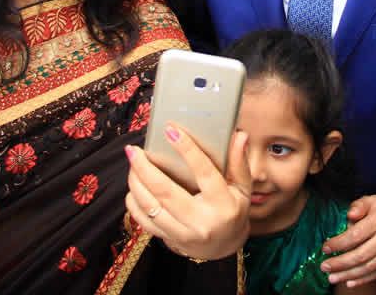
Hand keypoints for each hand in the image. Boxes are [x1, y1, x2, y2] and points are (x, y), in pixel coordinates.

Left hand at [124, 123, 249, 261]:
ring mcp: (184, 233)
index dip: (187, 150)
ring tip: (132, 162)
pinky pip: (144, 221)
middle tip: (134, 149)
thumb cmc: (234, 210)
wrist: (225, 246)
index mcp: (223, 204)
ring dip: (136, 183)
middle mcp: (202, 221)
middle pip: (166, 192)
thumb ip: (239, 162)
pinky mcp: (170, 239)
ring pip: (150, 207)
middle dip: (145, 168)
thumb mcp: (243, 188)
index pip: (204, 172)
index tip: (170, 130)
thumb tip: (240, 134)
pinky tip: (134, 185)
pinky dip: (134, 202)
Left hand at [321, 195, 375, 286]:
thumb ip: (358, 206)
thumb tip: (350, 214)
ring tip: (332, 277)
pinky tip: (348, 282)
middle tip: (324, 266)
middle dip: (340, 263)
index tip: (325, 248)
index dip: (339, 244)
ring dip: (348, 275)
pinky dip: (362, 280)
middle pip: (360, 255)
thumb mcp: (371, 200)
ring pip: (367, 268)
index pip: (355, 235)